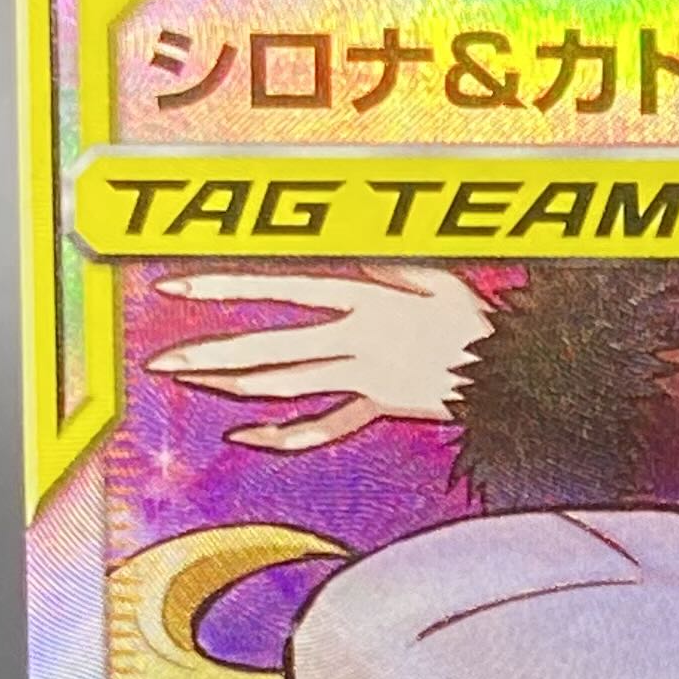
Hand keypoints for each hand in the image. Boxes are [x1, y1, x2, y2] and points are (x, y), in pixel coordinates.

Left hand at [145, 265, 495, 450]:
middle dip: (210, 355)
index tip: (174, 286)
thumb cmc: (482, 316)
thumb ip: (382, 257)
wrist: (515, 375)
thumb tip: (343, 243)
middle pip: (269, 350)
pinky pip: (323, 426)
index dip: (223, 287)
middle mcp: (355, 340)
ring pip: (286, 386)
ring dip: (233, 386)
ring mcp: (364, 379)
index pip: (278, 288)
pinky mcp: (379, 406)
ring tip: (191, 382)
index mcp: (364, 298)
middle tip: (163, 363)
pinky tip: (244, 435)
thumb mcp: (436, 269)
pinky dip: (283, 434)